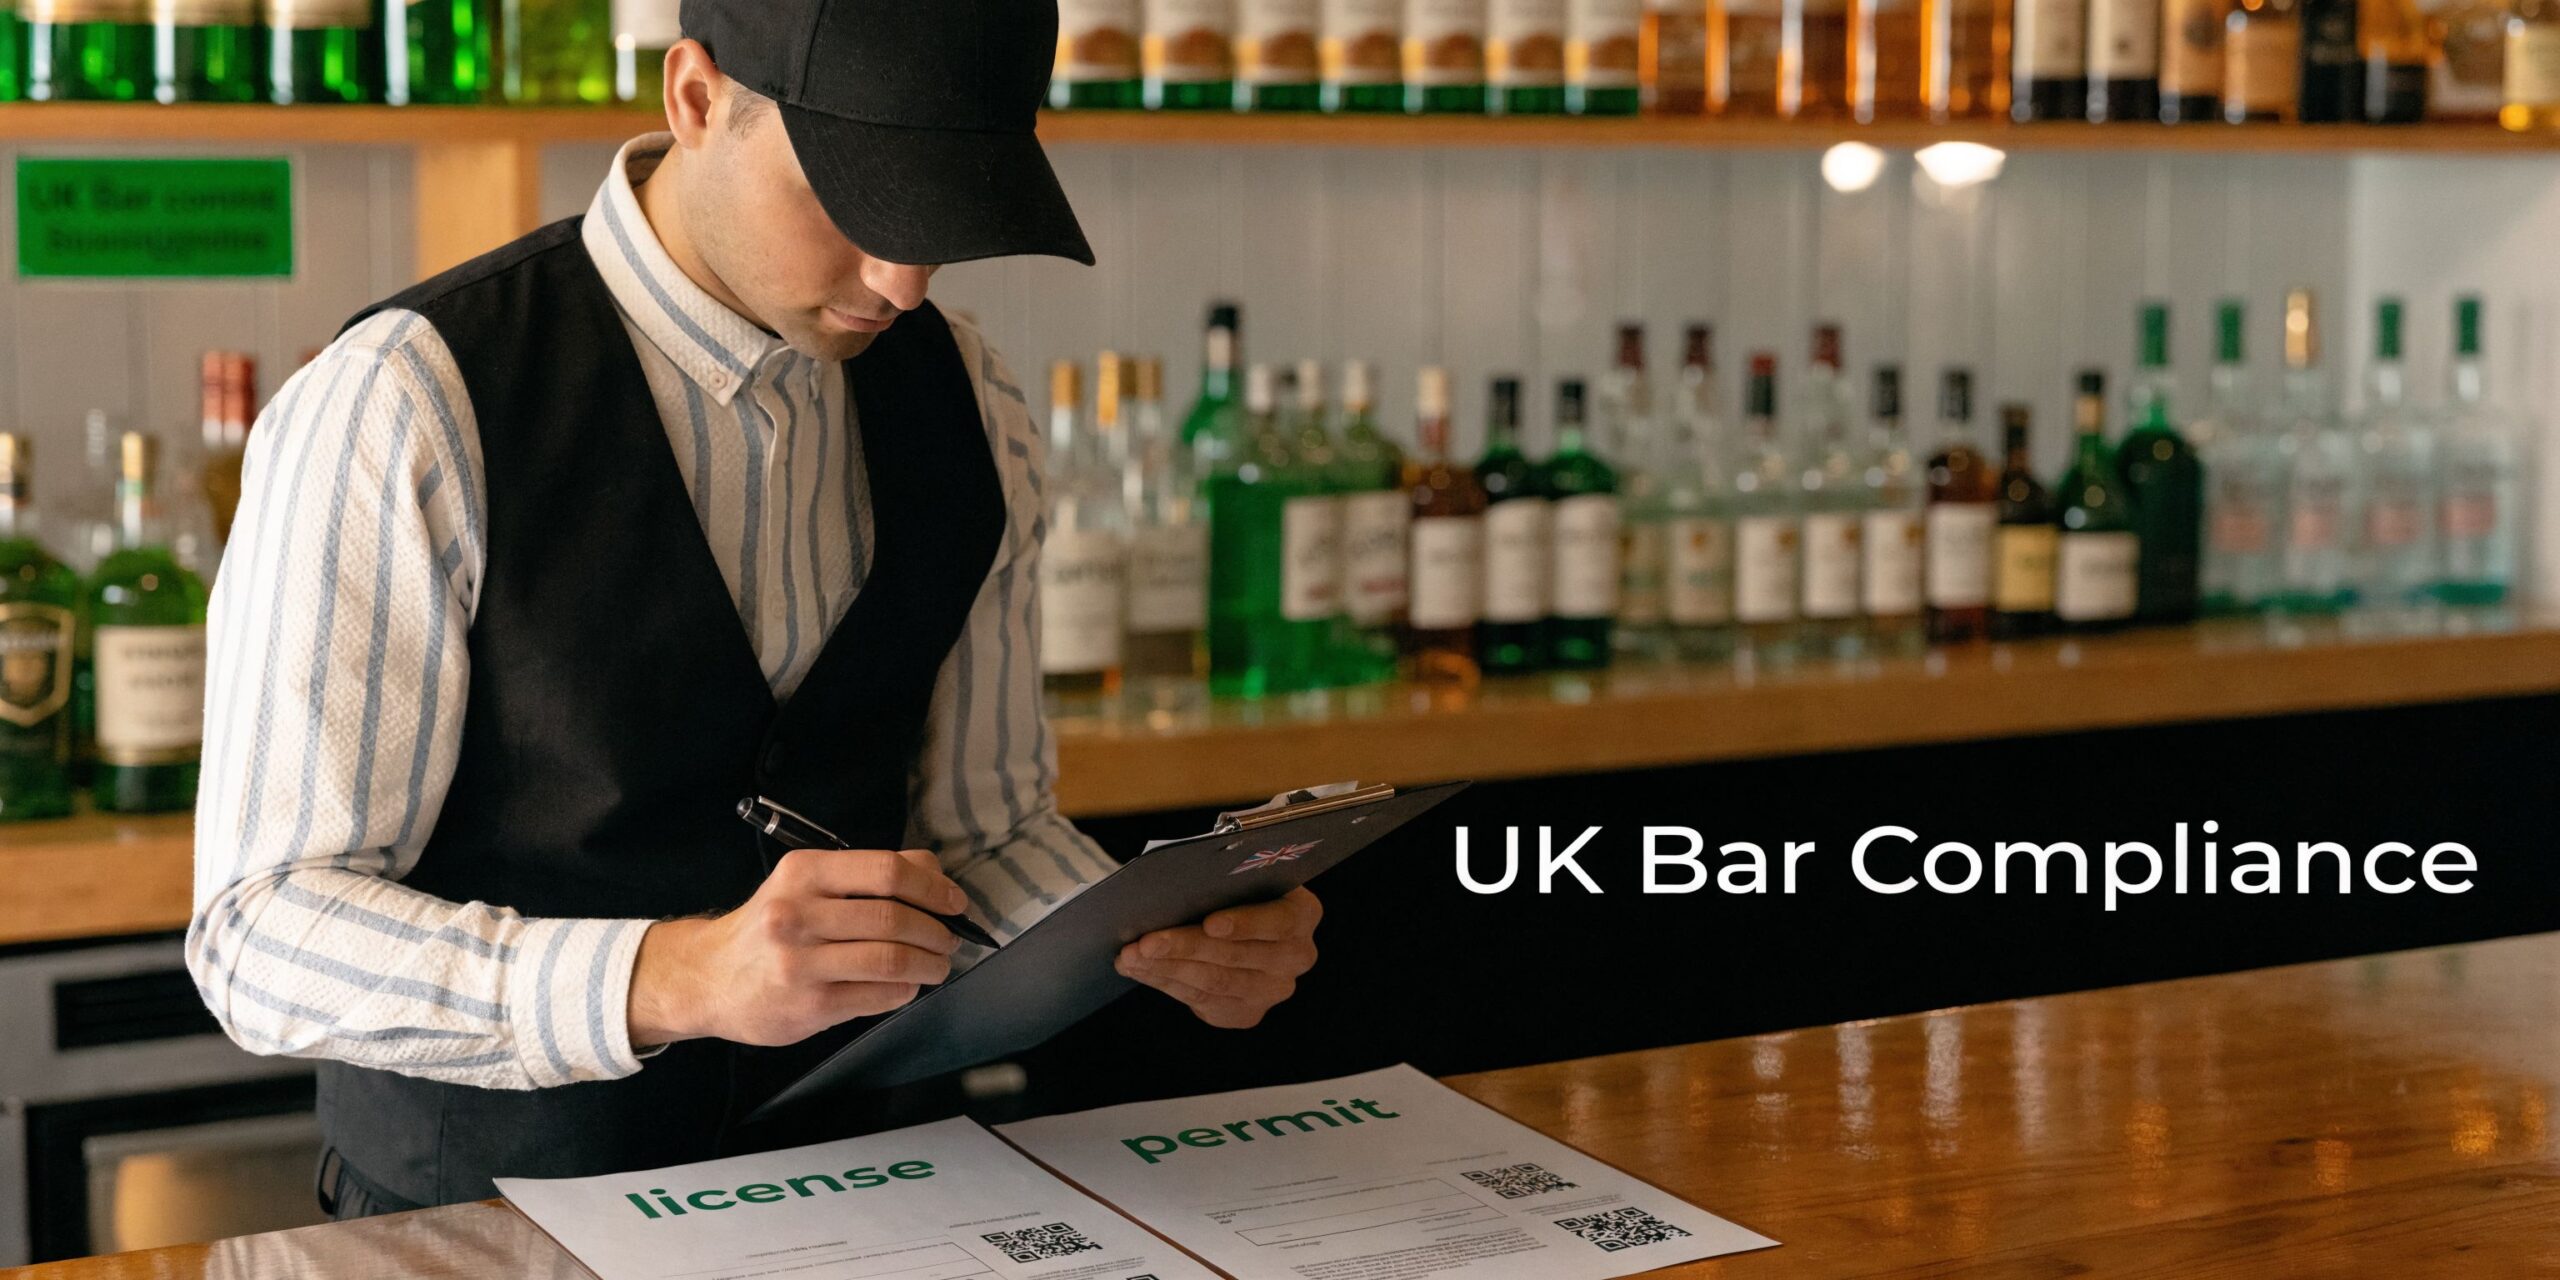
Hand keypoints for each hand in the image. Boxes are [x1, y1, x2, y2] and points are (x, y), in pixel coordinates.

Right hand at [628, 848, 967, 1048]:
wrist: (708, 977)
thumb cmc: (770, 926)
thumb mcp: (806, 884)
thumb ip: (867, 874)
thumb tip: (935, 873)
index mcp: (803, 873)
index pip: (885, 871)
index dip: (932, 887)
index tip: (954, 903)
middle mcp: (797, 914)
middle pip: (894, 918)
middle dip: (937, 931)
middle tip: (949, 940)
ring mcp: (800, 963)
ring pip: (891, 960)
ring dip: (930, 964)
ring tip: (937, 965)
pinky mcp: (808, 1005)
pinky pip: (878, 996)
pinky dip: (904, 991)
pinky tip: (905, 986)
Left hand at [1116, 888, 1321, 1029]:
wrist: (1245, 926)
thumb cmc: (1237, 890)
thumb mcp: (1239, 877)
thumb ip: (1222, 879)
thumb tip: (1178, 884)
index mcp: (1302, 914)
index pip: (1277, 921)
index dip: (1243, 923)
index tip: (1210, 923)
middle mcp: (1295, 957)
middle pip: (1235, 956)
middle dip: (1185, 947)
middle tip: (1146, 941)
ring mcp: (1272, 990)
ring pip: (1213, 982)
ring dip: (1166, 969)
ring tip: (1131, 956)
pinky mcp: (1246, 1012)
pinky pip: (1200, 1000)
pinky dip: (1165, 982)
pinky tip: (1140, 969)